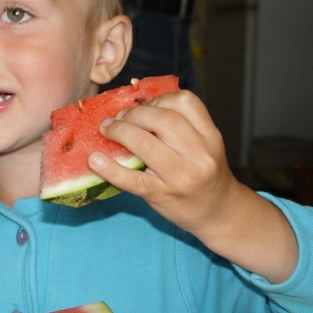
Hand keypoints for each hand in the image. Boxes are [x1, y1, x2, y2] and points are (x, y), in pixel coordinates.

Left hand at [88, 90, 297, 282]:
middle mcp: (199, 154)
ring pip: (145, 144)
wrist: (217, 213)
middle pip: (163, 119)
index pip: (185, 102)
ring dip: (119, 132)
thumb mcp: (203, 146)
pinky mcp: (162, 195)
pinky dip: (110, 168)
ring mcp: (181, 176)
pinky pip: (132, 180)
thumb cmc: (203, 174)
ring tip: (107, 130)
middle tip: (119, 118)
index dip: (159, 99)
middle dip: (134, 114)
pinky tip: (94, 160)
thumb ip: (180, 126)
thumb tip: (134, 106)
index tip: (144, 107)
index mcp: (210, 136)